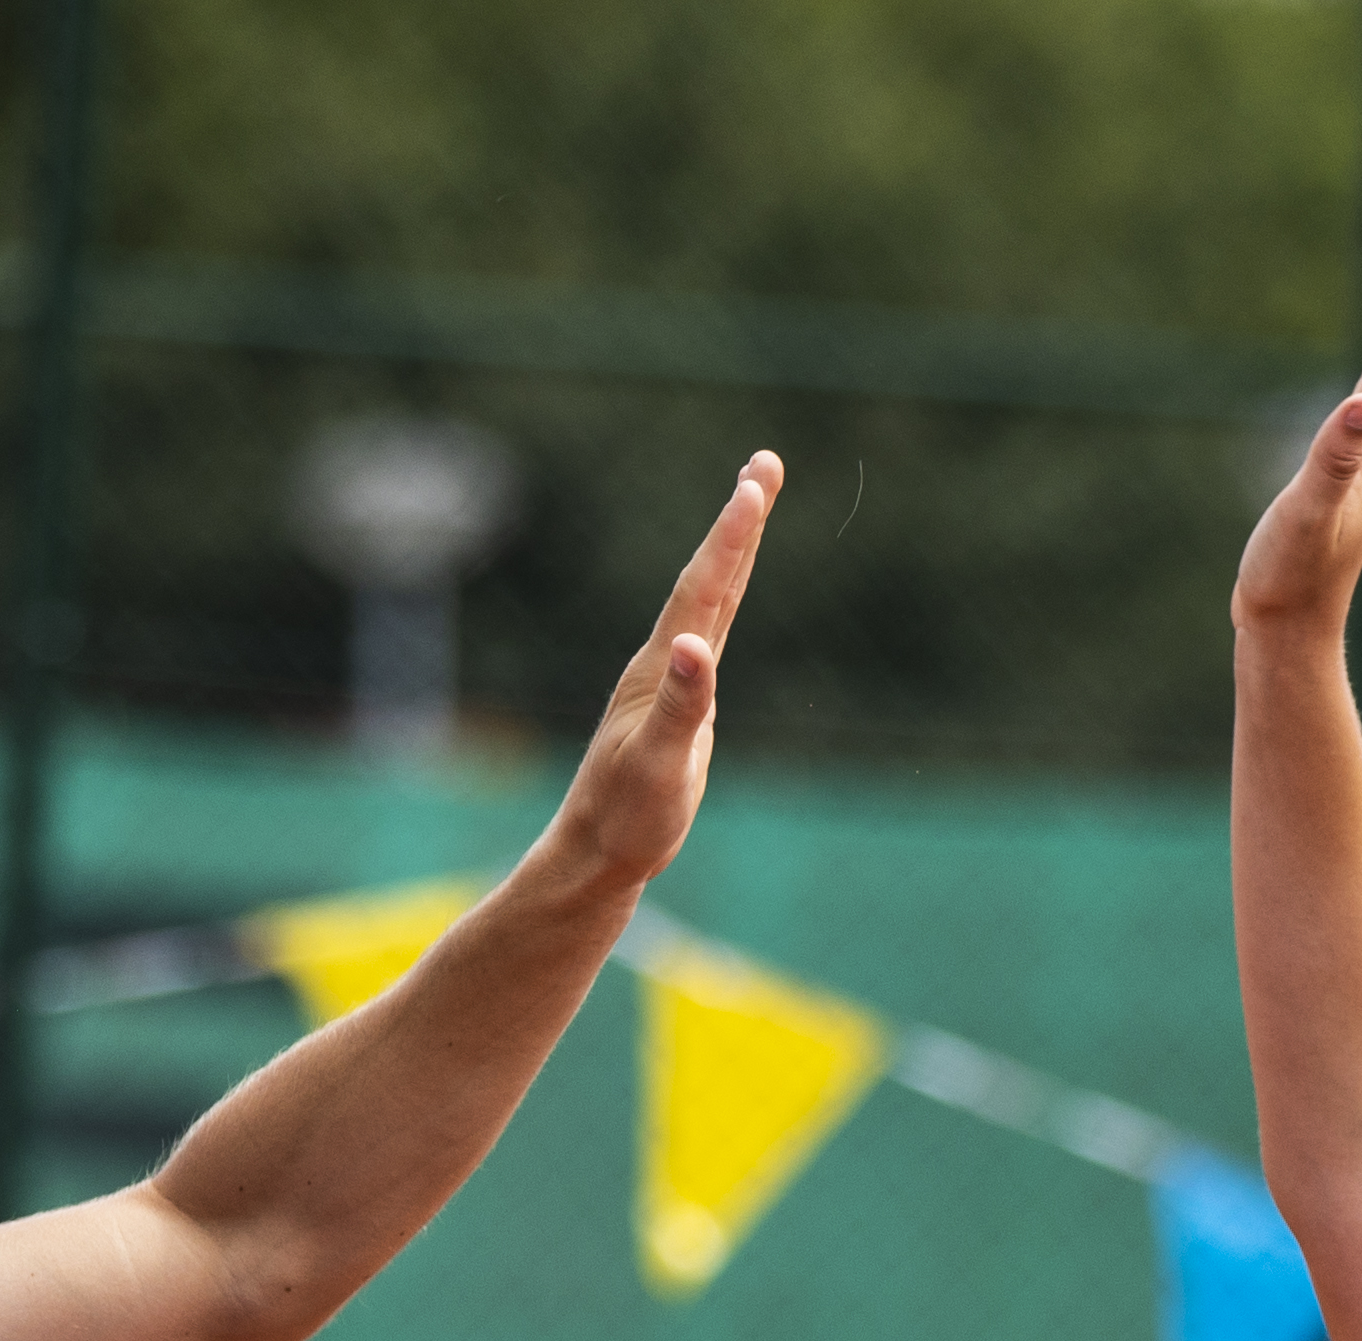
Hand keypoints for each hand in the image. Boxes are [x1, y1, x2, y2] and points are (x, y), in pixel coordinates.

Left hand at [539, 453, 785, 890]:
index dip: (732, 536)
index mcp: (660, 669)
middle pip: (708, 578)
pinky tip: (724, 596)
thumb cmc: (625, 820)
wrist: (594, 856)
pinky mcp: (678, 708)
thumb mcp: (659, 766)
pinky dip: (723, 601)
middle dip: (739, 521)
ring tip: (752, 505)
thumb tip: (696, 646)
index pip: (704, 589)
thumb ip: (681, 706)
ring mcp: (670, 684)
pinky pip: (708, 635)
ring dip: (732, 553)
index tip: (756, 483)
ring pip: (708, 603)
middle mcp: (663, 664)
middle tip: (767, 464)